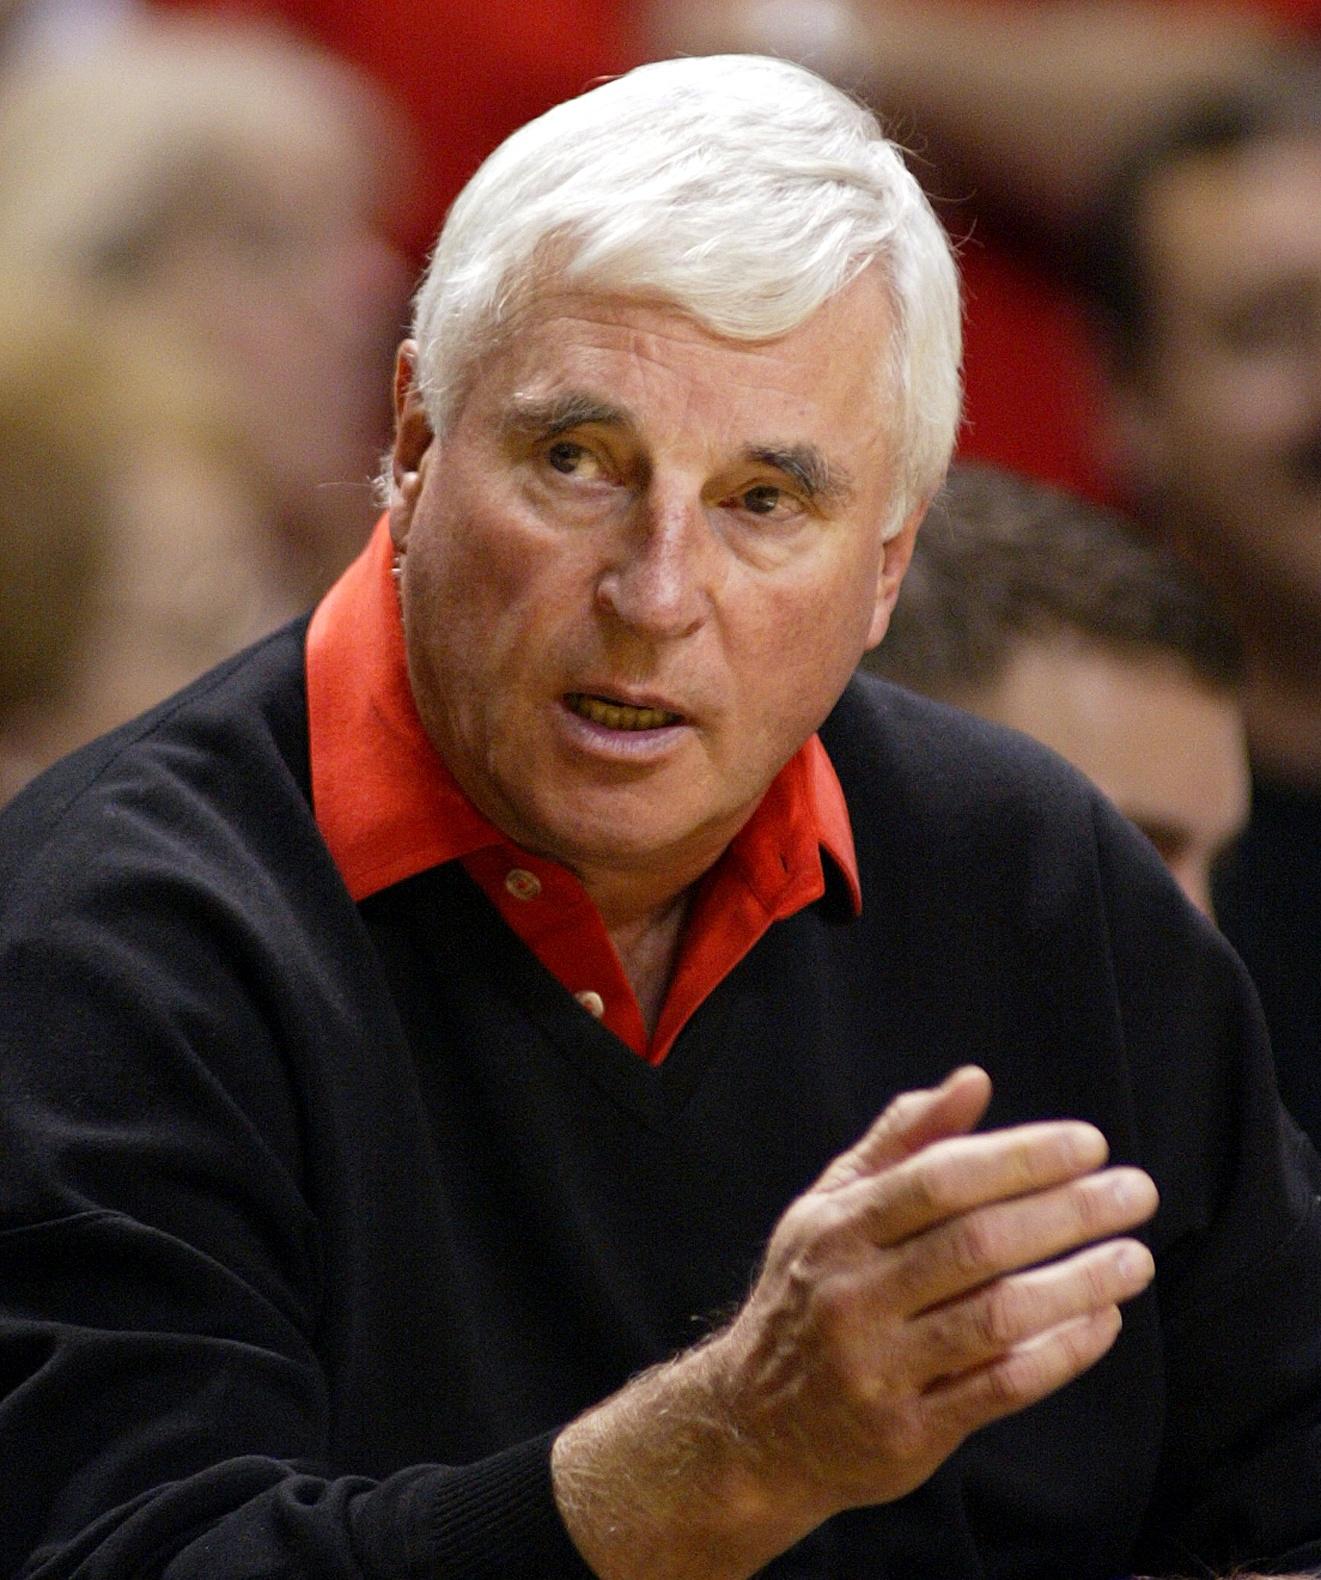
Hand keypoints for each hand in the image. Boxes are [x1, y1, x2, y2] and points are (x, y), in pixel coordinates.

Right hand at [553, 1067, 1157, 1578]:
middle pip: (976, 1244)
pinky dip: (1060, 1354)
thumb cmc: (810, 1293)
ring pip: (997, 1317)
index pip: (939, 1180)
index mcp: (837, 1228)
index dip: (1019, 1158)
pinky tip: (1102, 1322)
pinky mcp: (909, 1432)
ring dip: (1078, 1284)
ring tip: (1135, 1258)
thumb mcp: (831, 1208)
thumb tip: (973, 1080)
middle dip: (1067, 1213)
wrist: (753, 1426)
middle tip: (1137, 1192)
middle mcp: (853, 1293)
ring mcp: (879, 1366)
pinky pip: (1001, 1388)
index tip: (1090, 1143)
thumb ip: (903, 1142)